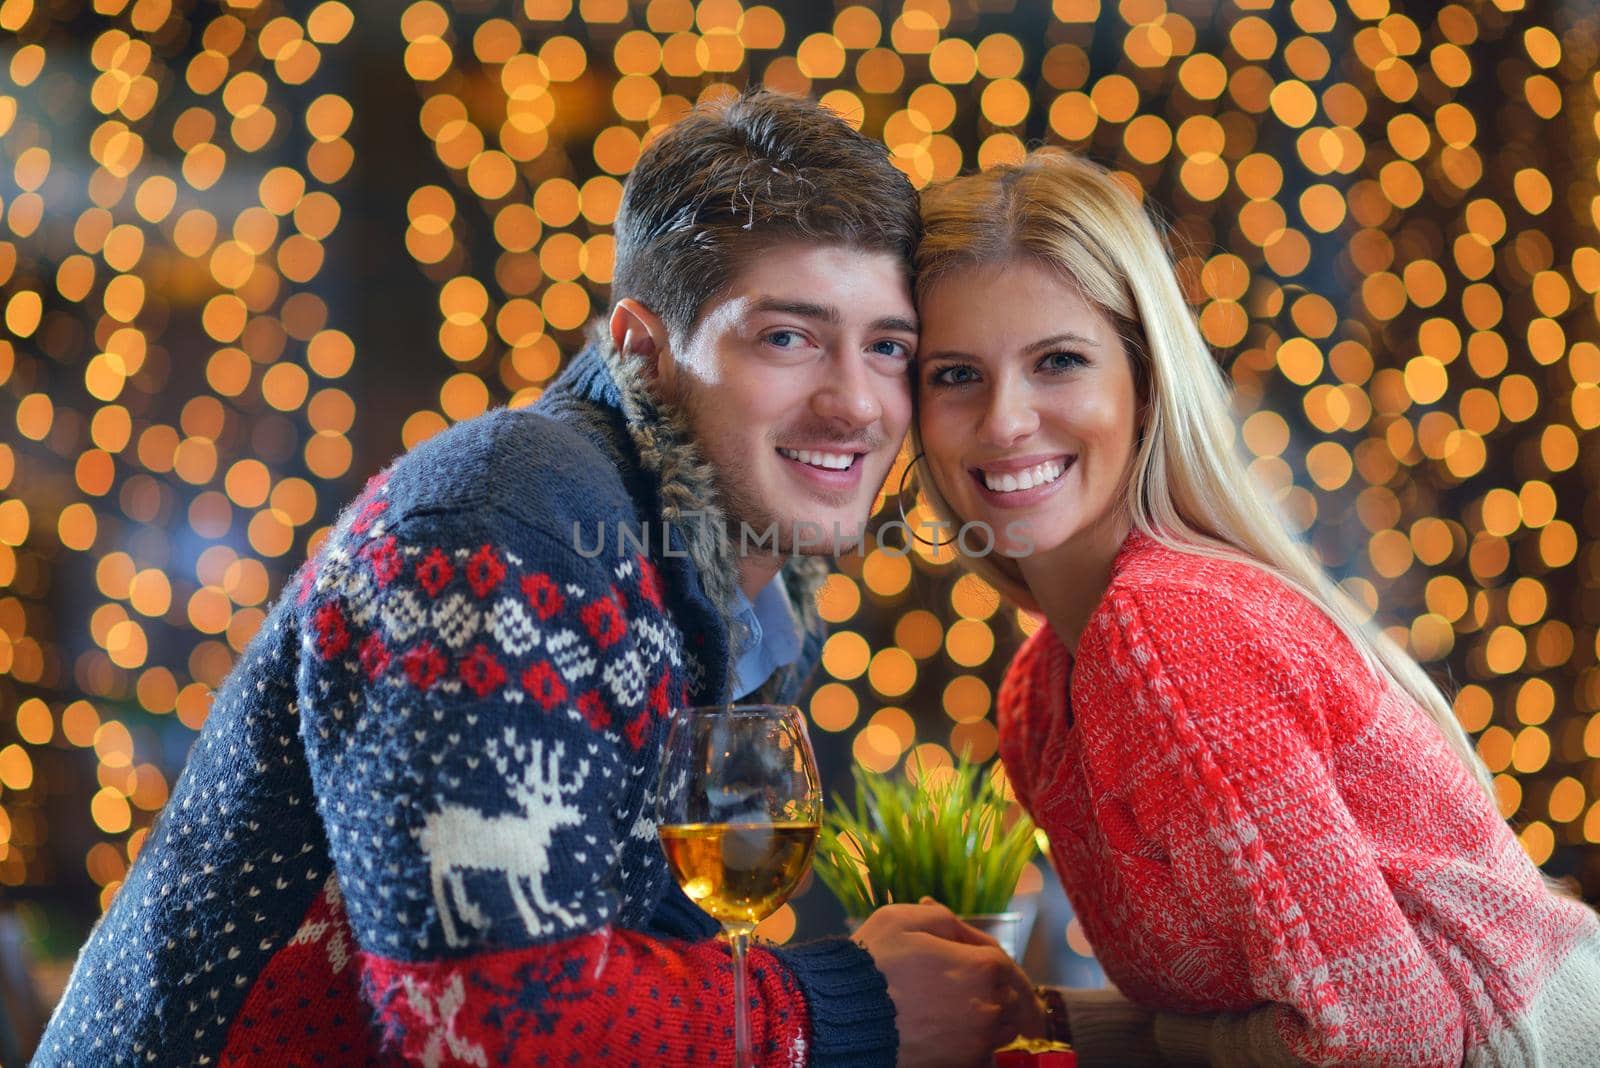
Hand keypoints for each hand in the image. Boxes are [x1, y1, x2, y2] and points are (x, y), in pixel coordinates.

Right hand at [852, 898, 1047, 1067]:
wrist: (843, 1015)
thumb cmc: (873, 962)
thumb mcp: (904, 918)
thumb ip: (944, 918)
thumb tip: (963, 934)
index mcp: (982, 967)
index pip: (1004, 961)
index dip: (991, 957)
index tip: (980, 959)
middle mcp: (989, 1007)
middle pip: (1011, 996)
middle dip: (1000, 988)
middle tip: (982, 984)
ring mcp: (977, 1041)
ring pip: (1004, 1026)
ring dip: (995, 1015)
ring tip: (972, 1006)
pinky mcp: (961, 1064)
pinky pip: (986, 1052)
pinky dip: (980, 1041)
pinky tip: (960, 1030)